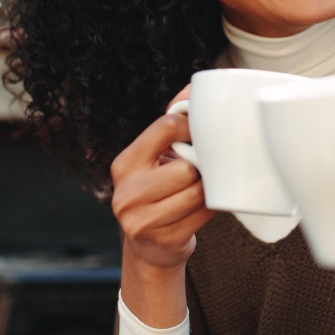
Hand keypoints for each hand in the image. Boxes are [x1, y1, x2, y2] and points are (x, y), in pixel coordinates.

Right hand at [110, 85, 213, 326]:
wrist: (151, 247)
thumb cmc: (158, 191)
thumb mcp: (156, 156)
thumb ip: (173, 120)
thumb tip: (195, 86)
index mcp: (124, 164)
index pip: (165, 127)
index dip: (190, 128)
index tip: (198, 136)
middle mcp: (126, 193)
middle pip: (185, 166)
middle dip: (199, 168)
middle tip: (200, 171)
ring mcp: (142, 221)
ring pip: (196, 191)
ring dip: (207, 189)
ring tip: (201, 189)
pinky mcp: (164, 241)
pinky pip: (203, 214)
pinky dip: (210, 209)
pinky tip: (203, 207)